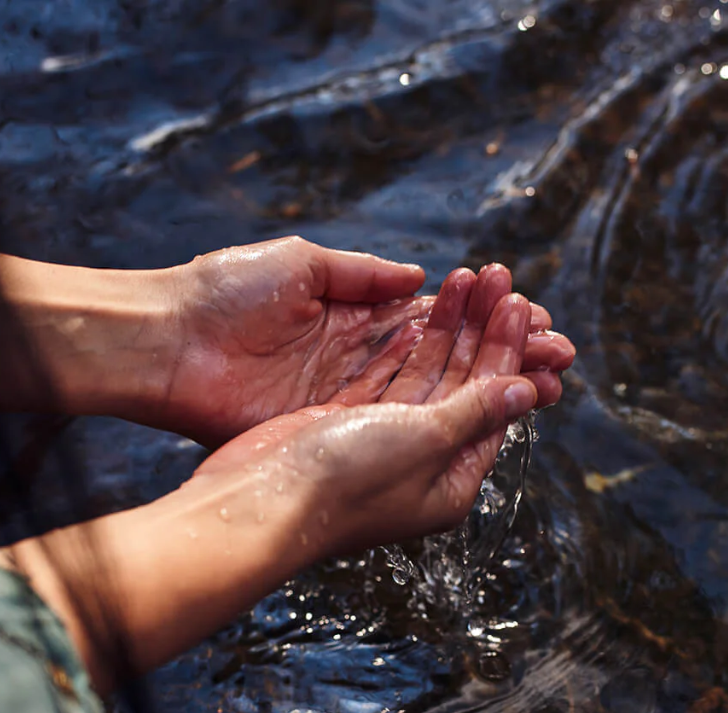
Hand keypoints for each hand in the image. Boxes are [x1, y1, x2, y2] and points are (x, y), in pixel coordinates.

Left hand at [156, 236, 572, 444]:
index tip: (529, 311)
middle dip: (500, 352)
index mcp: (351, 319)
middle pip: (443, 359)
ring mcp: (347, 402)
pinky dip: (448, 413)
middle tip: (558, 348)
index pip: (432, 320)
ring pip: (432, 393)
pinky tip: (496, 403)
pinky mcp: (333, 431)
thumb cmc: (227, 293)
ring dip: (488, 382)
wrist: (169, 346)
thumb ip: (364, 276)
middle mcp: (357, 364)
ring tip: (546, 374)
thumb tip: (420, 278)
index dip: (480, 318)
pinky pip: (402, 421)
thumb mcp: (302, 267)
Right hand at [192, 269, 537, 551]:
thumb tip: (525, 391)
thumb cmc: (348, 481)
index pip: (493, 403)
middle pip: (462, 383)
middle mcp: (420, 463)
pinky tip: (417, 311)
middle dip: (480, 329)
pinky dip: (400, 346)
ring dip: (445, 328)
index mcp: (451, 480)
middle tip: (499, 278)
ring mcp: (380, 443)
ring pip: (424, 374)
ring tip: (462, 277)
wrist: (263, 501)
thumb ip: (475, 411)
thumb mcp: (427, 441)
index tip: (520, 304)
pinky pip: (383, 378)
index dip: (507, 349)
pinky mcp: (343, 425)